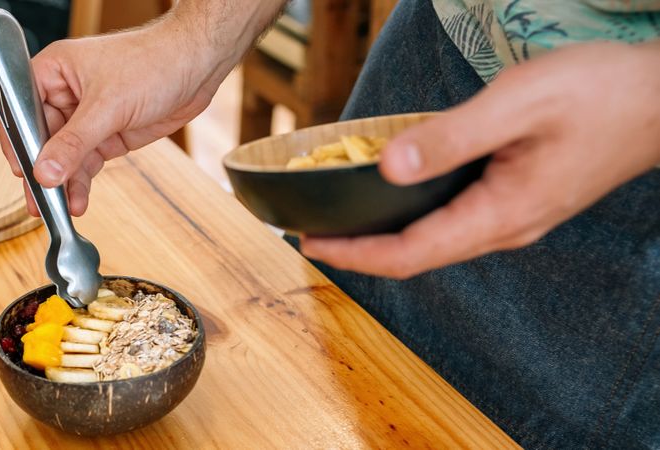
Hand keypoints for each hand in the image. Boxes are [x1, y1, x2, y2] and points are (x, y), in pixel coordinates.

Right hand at [2, 27, 217, 215]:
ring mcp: (85, 116)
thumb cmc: (153, 62)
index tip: (21, 169)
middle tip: (37, 200)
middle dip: (41, 170)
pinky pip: (85, 163)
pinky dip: (81, 183)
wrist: (196, 66)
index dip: (16, 140)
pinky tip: (77, 201)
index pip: (19, 108)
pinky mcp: (105, 134)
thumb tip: (45, 172)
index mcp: (53, 71)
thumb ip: (73, 143)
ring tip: (59, 208)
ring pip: (63, 156)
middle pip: (39, 138)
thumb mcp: (107, 106)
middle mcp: (64, 94)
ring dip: (62, 183)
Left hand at [301, 42, 659, 278]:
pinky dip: (415, 212)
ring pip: (436, 238)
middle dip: (360, 248)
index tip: (308, 243)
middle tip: (310, 231)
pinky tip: (395, 190)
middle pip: (417, 254)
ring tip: (341, 215)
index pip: (409, 254)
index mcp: (501, 215)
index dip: (354, 255)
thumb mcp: (517, 104)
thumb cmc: (601, 93)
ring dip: (385, 233)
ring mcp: (516, 215)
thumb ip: (450, 138)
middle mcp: (505, 227)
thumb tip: (388, 168)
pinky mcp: (521, 197)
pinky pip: (456, 217)